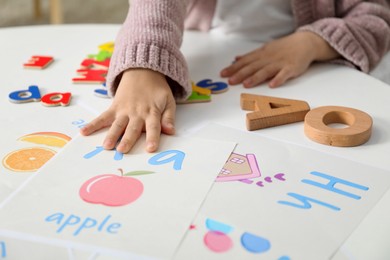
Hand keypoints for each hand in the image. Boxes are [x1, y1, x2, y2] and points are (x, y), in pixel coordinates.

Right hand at [80, 68, 175, 152]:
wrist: (143, 71)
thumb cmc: (157, 90)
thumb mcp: (168, 101)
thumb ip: (169, 117)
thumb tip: (171, 131)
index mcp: (152, 112)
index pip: (153, 127)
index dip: (152, 138)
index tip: (150, 149)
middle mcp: (137, 112)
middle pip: (133, 128)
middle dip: (127, 139)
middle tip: (122, 150)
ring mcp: (124, 110)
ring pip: (118, 124)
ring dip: (111, 135)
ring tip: (106, 146)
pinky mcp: (114, 107)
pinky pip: (103, 117)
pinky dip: (93, 124)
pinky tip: (84, 132)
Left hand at [220, 31, 339, 87]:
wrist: (305, 42)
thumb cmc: (283, 48)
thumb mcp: (265, 49)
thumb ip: (250, 56)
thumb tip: (236, 59)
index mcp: (261, 54)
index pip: (244, 61)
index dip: (233, 68)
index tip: (223, 74)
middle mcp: (268, 58)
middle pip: (252, 67)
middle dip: (240, 74)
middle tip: (230, 81)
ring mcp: (280, 63)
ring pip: (266, 71)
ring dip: (255, 78)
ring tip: (246, 84)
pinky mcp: (291, 68)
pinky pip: (284, 74)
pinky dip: (278, 79)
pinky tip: (272, 85)